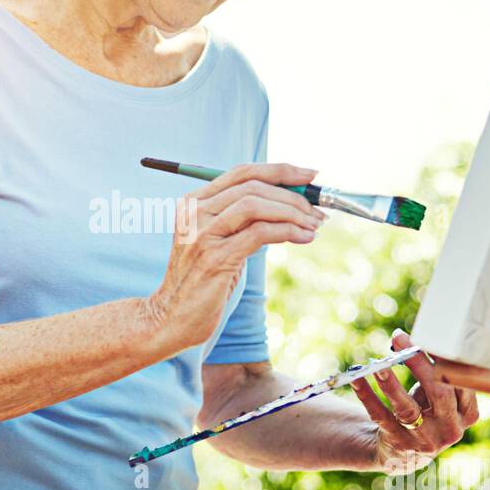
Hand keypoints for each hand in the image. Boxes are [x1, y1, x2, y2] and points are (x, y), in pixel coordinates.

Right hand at [147, 161, 327, 352]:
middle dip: (293, 195)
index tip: (310, 175)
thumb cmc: (203, 282)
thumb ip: (243, 221)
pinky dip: (288, 232)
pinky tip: (304, 238)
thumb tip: (290, 204)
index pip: (243, 172)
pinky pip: (259, 233)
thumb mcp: (220, 242)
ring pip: (256, 205)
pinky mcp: (213, 257)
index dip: (280, 170)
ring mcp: (202, 233)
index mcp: (195, 202)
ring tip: (314, 225)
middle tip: (318, 210)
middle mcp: (195, 211)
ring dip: (293, 212)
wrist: (172, 318)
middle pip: (252, 185)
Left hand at [349, 328, 479, 474]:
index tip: (429, 334)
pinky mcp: (398, 444)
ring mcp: (425, 441)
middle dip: (419, 363)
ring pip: (407, 409)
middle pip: (439, 393)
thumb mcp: (438, 397)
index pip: (461, 382)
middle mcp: (451, 429)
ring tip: (378, 365)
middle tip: (400, 339)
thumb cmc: (425, 412)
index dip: (444, 357)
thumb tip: (411, 338)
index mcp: (467, 414)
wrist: (404, 451)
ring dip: (391, 385)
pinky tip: (357, 379)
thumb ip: (436, 373)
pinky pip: (380, 416)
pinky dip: (367, 396)